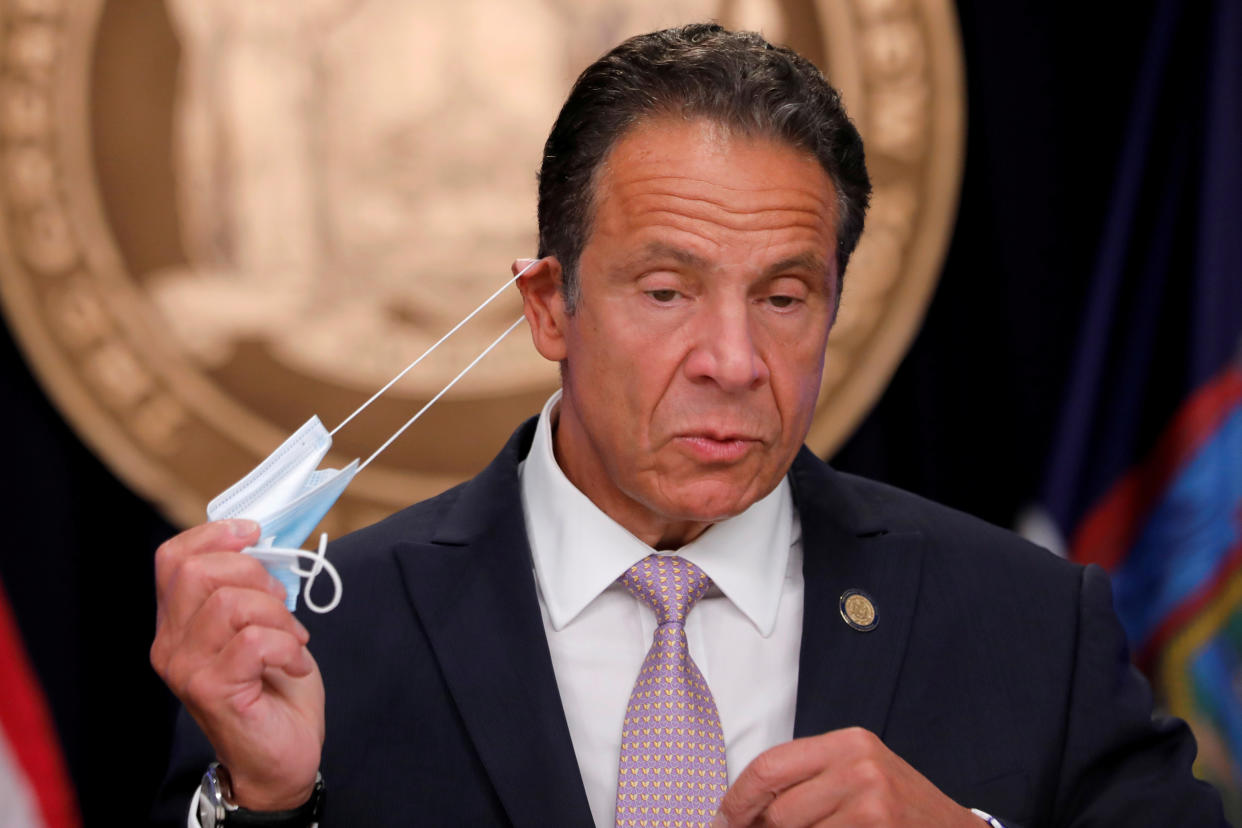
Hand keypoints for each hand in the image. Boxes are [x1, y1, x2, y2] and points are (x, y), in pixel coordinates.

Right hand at [150, 520, 324, 809]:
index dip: (215, 536)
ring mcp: (186, 668)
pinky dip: (288, 646)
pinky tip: (296, 664)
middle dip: (256, 574)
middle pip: (198, 571)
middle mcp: (170, 645)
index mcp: (177, 624)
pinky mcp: (211, 690)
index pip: (172, 559)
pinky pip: (254, 641)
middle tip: (283, 604)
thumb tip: (262, 543)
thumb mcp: (260, 625)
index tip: (254, 534)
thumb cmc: (274, 690)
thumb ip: (248, 589)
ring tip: (292, 640)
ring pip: (230, 602)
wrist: (281, 756)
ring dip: (278, 615)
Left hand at [714, 727, 979, 827]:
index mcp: (848, 743)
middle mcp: (860, 767)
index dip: (736, 800)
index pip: (768, 767)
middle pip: (778, 811)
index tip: (720, 822)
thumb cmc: (899, 809)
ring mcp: (872, 804)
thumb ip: (807, 782)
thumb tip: (742, 809)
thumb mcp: (858, 777)